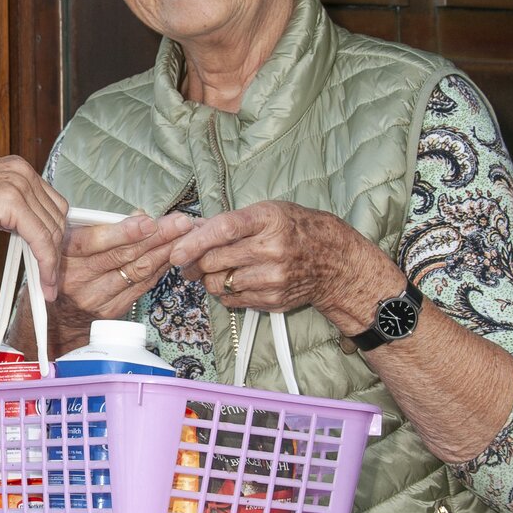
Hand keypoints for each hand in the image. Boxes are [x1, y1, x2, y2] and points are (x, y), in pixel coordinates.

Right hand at [0, 158, 67, 297]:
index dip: (56, 233)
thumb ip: (11, 209)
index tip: (53, 256)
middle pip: (58, 216)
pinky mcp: (12, 203)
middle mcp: (23, 173)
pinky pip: (40, 239)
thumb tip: (27, 229)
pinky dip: (45, 263)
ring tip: (47, 283)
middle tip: (52, 274)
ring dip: (53, 262)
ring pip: (52, 230)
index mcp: (19, 169)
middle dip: (57, 249)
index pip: (53, 203)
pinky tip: (43, 278)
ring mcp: (19, 185)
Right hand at [49, 213, 199, 350]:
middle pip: (124, 256)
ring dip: (164, 252)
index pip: (96, 242)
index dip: (124, 232)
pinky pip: (141, 286)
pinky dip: (158, 269)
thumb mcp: (73, 239)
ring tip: (184, 236)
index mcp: (65, 254)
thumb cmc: (67, 266)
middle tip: (181, 224)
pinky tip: (171, 256)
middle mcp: (78, 278)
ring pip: (137, 272)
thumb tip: (139, 215)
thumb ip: (103, 226)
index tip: (149, 221)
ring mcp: (95, 297)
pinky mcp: (110, 310)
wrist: (57, 311)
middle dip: (157, 237)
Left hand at [167, 200, 404, 331]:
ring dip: (209, 279)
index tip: (176, 251)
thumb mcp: (269, 212)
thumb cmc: (297, 230)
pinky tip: (235, 280)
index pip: (224, 229)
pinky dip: (226, 292)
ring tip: (215, 269)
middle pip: (215, 261)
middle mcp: (271, 249)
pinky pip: (232, 300)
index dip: (196, 241)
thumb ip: (232, 222)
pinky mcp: (273, 300)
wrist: (335, 262)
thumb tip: (190, 233)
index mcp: (269, 220)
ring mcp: (273, 278)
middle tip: (187, 260)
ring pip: (219, 284)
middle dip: (195, 262)